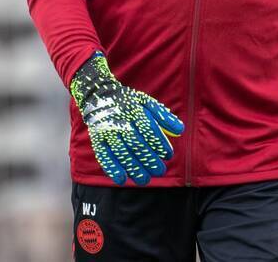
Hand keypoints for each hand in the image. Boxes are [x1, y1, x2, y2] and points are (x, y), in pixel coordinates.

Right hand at [69, 52, 183, 184]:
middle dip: (149, 159)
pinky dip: (112, 168)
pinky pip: (104, 156)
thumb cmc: (129, 103)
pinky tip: (122, 179)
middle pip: (136, 143)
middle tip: (160, 171)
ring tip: (146, 180)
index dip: (160, 143)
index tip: (168, 155)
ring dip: (134, 168)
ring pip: (121, 152)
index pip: (149, 128)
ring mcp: (107, 130)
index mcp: (134, 110)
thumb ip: (163, 116)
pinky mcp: (97, 139)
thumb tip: (180, 130)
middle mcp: (120, 120)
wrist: (98, 97)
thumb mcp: (146, 102)